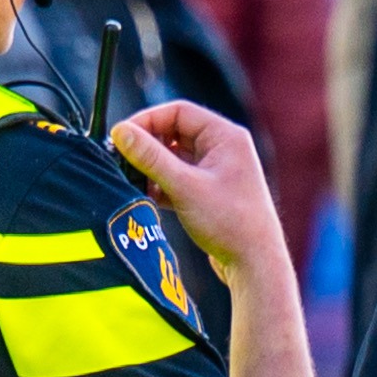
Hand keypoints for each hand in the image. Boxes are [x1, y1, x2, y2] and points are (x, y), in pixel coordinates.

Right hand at [107, 97, 285, 273]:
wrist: (255, 265)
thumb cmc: (230, 223)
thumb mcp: (184, 186)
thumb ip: (150, 157)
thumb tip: (121, 132)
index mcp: (225, 136)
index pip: (178, 111)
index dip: (147, 120)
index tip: (121, 136)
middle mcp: (223, 148)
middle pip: (174, 133)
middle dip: (147, 146)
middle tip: (121, 160)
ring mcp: (217, 171)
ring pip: (174, 158)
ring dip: (152, 168)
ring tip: (134, 182)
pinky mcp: (209, 193)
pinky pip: (178, 178)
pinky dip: (161, 185)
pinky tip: (148, 198)